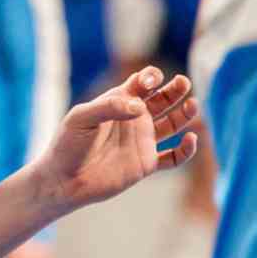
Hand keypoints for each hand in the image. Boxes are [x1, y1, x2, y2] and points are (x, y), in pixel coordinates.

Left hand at [36, 66, 198, 211]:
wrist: (63, 180)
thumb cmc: (67, 144)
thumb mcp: (81, 117)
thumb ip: (109, 107)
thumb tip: (140, 107)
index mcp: (118, 102)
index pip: (141, 83)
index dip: (150, 77)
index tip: (150, 82)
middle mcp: (133, 119)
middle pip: (162, 99)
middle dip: (174, 89)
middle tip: (184, 83)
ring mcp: (141, 141)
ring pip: (172, 124)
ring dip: (185, 114)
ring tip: (193, 105)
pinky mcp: (145, 164)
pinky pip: (173, 157)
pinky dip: (186, 150)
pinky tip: (191, 140)